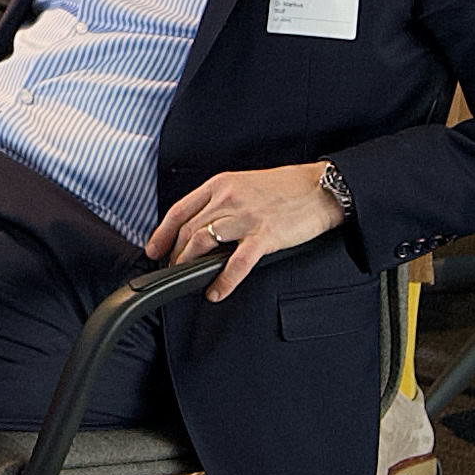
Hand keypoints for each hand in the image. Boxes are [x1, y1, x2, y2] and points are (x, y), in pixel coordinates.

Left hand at [152, 162, 345, 302]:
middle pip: (188, 230)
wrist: (321, 188)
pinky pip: (236, 263)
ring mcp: (245, 217)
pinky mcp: (265, 236)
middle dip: (175, 254)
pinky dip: (222, 281)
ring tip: (188, 279)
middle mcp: (228, 199)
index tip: (154, 250)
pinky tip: (216, 292)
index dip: (162, 234)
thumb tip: (200, 224)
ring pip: (203, 243)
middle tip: (173, 269)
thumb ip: (221, 200)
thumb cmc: (285, 188)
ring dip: (190, 266)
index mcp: (221, 185)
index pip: (179, 211)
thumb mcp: (244, 183)